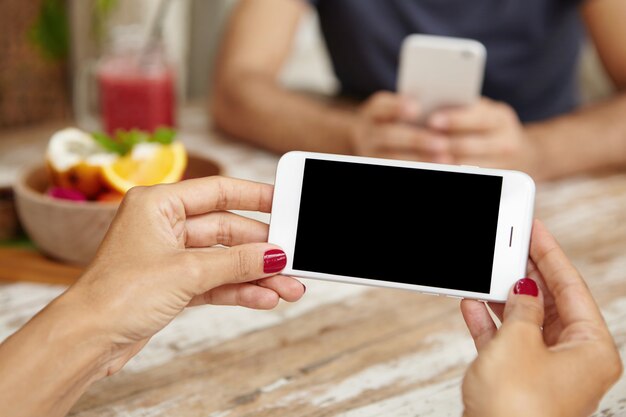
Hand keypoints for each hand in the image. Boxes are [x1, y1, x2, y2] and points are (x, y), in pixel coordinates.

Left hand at [63, 176, 304, 375]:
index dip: (254, 196)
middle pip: (226, 230)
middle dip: (260, 249)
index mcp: (158, 204)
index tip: (284, 202)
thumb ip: (236, 262)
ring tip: (288, 287)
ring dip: (255, 275)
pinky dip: (239, 289)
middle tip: (292, 259)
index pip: (217, 191)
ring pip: (223, 259)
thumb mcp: (186, 272)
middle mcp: (164, 226)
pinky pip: (215, 281)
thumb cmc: (117, 295)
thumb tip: (275, 255)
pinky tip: (264, 298)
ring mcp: (169, 256)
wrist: (87, 341)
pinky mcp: (173, 284)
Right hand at [351, 91, 452, 162]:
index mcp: (373, 113)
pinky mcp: (378, 165)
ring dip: (419, 159)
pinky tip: (439, 167)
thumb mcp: (400, 110)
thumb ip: (418, 105)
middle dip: (416, 139)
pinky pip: (397, 167)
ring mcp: (371, 153)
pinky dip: (419, 166)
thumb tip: (444, 109)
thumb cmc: (399, 121)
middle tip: (443, 143)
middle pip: (388, 135)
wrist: (375, 143)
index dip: (396, 106)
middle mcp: (368, 134)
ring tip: (445, 159)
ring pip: (392, 158)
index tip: (416, 108)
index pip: (381, 106)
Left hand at [428, 97, 536, 170]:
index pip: (477, 117)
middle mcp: (506, 140)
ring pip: (468, 164)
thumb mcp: (484, 112)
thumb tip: (430, 108)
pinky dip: (453, 171)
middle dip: (445, 143)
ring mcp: (503, 163)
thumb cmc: (489, 126)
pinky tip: (437, 167)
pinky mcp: (497, 178)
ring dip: (446, 161)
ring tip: (427, 157)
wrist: (524, 152)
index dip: (454, 119)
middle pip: (470, 144)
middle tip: (424, 142)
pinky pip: (472, 176)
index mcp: (500, 117)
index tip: (432, 120)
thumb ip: (464, 108)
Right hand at [460, 221, 621, 416]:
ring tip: (489, 271)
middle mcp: (573, 360)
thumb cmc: (517, 407)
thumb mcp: (519, 342)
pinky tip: (473, 305)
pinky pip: (505, 342)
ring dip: (503, 299)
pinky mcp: (518, 381)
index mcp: (591, 349)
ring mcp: (544, 371)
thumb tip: (524, 290)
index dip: (551, 255)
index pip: (572, 289)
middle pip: (550, 303)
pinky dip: (489, 324)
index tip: (536, 230)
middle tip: (511, 246)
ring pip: (525, 321)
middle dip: (527, 275)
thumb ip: (522, 309)